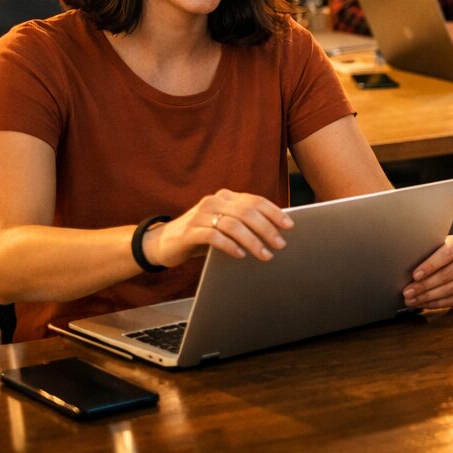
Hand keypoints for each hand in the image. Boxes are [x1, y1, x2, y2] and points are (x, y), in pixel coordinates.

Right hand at [147, 189, 292, 267]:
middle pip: (247, 212)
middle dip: (267, 229)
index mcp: (226, 196)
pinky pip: (214, 237)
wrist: (163, 243)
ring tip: (265, 255)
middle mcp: (214, 201)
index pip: (255, 200)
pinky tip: (240, 255)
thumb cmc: (201, 235)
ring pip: (233, 225)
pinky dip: (230, 246)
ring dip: (253, 241)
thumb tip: (276, 231)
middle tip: (280, 244)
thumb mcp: (224, 225)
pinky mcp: (189, 231)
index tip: (289, 226)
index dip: (274, 212)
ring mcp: (200, 215)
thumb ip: (243, 222)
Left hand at [403, 235, 452, 309]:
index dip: (431, 265)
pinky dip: (436, 303)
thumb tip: (403, 262)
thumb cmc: (429, 252)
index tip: (415, 275)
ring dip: (428, 296)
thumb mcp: (426, 247)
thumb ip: (420, 252)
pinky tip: (423, 303)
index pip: (446, 254)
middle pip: (447, 274)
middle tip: (408, 292)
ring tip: (411, 300)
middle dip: (425, 285)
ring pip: (450, 289)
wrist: (440, 259)